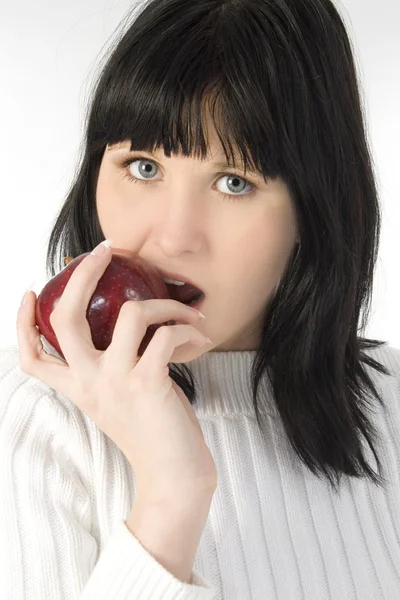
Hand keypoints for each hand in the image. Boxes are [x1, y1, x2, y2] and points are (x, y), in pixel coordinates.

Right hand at [16, 246, 217, 499]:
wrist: (173, 477)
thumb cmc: (153, 433)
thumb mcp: (120, 399)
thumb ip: (113, 367)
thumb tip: (132, 323)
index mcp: (79, 388)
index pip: (33, 358)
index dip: (23, 323)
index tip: (32, 294)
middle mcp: (90, 382)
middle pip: (66, 318)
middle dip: (82, 275)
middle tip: (102, 251)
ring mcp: (116, 381)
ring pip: (129, 312)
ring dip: (166, 303)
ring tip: (186, 311)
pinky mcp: (147, 383)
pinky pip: (166, 334)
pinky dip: (186, 327)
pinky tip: (199, 335)